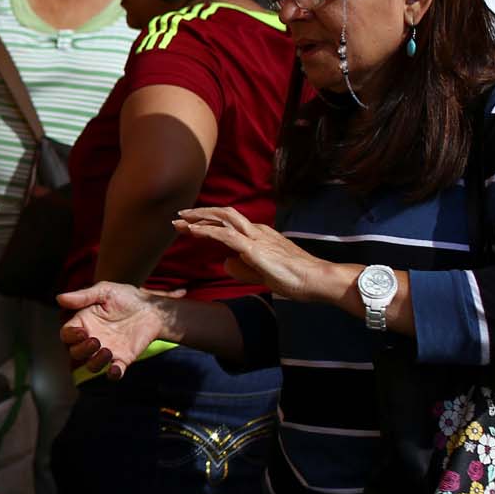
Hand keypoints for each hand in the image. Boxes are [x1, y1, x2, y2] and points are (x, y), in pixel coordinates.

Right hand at [56, 282, 169, 380]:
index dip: (70, 336)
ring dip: (95, 363)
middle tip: (95, 341)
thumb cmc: (125, 297)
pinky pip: (114, 372)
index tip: (82, 331)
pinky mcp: (123, 359)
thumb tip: (59, 298)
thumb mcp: (104, 291)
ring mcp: (106, 351)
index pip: (67, 334)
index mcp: (83, 323)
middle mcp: (91, 339)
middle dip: (82, 350)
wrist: (151, 307)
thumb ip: (83, 296)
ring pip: (91, 366)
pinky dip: (113, 374)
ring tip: (107, 351)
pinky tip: (115, 369)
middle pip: (75, 353)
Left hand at [173, 207, 336, 301]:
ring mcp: (256, 237)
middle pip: (223, 215)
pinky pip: (226, 236)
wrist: (316, 279)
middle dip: (199, 214)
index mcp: (260, 235)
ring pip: (223, 220)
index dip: (208, 223)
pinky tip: (193, 232)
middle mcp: (257, 231)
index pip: (229, 224)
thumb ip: (244, 267)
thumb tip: (226, 263)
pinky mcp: (255, 249)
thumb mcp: (263, 272)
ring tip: (180, 221)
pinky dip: (207, 232)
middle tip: (178, 218)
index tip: (189, 226)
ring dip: (199, 218)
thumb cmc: (295, 278)